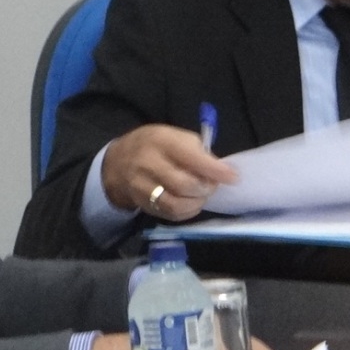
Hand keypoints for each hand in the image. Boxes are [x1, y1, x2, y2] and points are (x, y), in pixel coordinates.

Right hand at [102, 124, 237, 220]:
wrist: (117, 163)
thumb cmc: (153, 145)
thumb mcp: (172, 136)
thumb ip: (196, 149)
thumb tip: (219, 168)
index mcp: (161, 141)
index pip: (190, 157)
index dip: (214, 169)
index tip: (233, 177)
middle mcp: (149, 164)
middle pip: (184, 184)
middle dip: (205, 188)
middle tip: (213, 185)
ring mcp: (143, 186)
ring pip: (176, 203)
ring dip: (197, 202)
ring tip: (202, 195)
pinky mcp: (143, 204)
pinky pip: (170, 214)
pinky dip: (187, 211)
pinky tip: (192, 203)